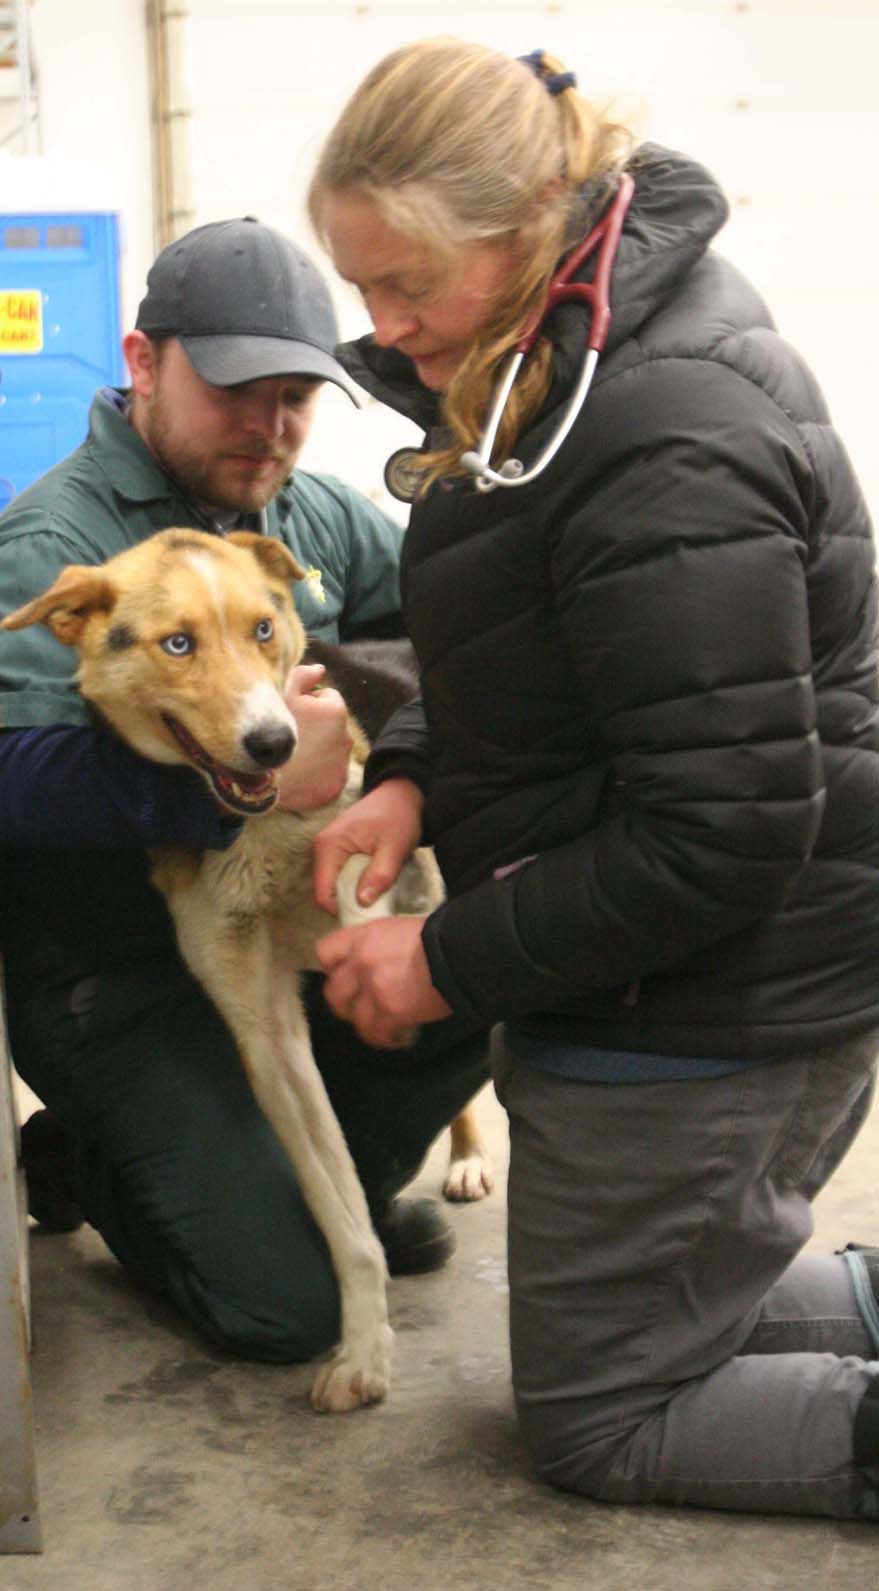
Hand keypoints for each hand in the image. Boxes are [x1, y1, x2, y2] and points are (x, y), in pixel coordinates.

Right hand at [277, 664, 351, 812]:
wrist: (259, 781)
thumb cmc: (267, 731)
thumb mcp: (279, 694)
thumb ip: (301, 676)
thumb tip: (320, 669)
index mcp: (335, 710)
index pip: (326, 696)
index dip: (306, 703)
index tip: (290, 715)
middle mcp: (347, 737)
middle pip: (330, 724)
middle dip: (315, 727)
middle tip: (289, 736)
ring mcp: (342, 764)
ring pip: (331, 749)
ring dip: (317, 749)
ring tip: (292, 756)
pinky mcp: (336, 786)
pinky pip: (329, 774)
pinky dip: (317, 773)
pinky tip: (298, 774)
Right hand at [313, 777, 424, 914]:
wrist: (400, 795)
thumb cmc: (398, 817)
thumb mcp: (395, 847)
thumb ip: (380, 874)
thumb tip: (362, 902)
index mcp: (329, 846)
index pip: (323, 893)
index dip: (341, 910)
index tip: (366, 915)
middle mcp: (322, 848)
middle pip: (327, 892)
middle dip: (349, 903)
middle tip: (376, 906)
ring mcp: (328, 850)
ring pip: (334, 886)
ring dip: (354, 894)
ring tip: (378, 892)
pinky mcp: (337, 851)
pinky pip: (341, 877)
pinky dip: (356, 884)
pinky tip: (374, 882)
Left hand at [316, 915, 451, 1047]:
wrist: (459, 952)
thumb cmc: (437, 936)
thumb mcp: (397, 929)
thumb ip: (377, 944)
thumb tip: (376, 960)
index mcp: (362, 938)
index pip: (325, 953)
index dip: (332, 967)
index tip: (342, 975)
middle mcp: (361, 963)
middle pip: (333, 992)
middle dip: (344, 1002)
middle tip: (357, 1006)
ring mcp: (374, 990)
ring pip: (354, 1018)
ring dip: (366, 1024)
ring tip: (379, 1027)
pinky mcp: (391, 1012)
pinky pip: (378, 1034)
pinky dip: (385, 1038)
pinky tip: (395, 1038)